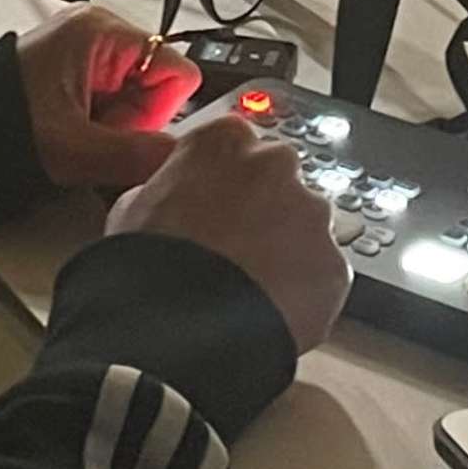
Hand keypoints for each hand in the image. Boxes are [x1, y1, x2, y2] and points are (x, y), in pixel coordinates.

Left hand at [14, 7, 203, 193]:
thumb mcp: (74, 149)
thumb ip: (137, 155)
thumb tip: (181, 158)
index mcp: (99, 30)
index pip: (177, 70)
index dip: (159, 112)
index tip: (126, 132)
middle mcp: (93, 31)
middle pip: (155, 85)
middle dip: (131, 121)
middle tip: (89, 138)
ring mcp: (80, 52)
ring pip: (132, 98)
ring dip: (111, 128)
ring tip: (72, 138)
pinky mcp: (68, 72)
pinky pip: (107, 102)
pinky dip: (94, 126)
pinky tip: (67, 137)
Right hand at [102, 106, 348, 354]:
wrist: (179, 328)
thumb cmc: (150, 266)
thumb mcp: (132, 207)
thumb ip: (168, 188)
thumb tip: (174, 199)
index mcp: (225, 140)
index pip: (234, 147)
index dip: (223, 182)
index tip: (216, 205)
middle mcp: (277, 165)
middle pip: (277, 183)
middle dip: (261, 211)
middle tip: (232, 251)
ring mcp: (313, 215)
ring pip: (305, 228)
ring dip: (285, 251)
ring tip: (248, 288)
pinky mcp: (335, 265)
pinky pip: (322, 275)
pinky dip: (303, 292)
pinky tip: (268, 311)